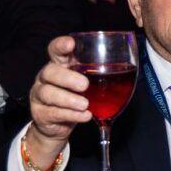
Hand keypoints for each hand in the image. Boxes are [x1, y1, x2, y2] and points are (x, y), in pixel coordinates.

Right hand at [26, 37, 91, 170]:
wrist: (58, 125)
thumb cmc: (77, 97)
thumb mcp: (88, 83)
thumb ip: (98, 73)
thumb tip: (131, 64)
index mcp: (59, 65)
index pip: (55, 50)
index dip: (60, 45)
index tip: (70, 44)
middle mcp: (46, 77)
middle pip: (50, 71)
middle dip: (67, 77)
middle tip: (84, 85)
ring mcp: (40, 95)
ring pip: (48, 93)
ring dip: (69, 99)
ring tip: (85, 104)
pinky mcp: (40, 114)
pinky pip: (53, 113)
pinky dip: (71, 115)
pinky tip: (85, 116)